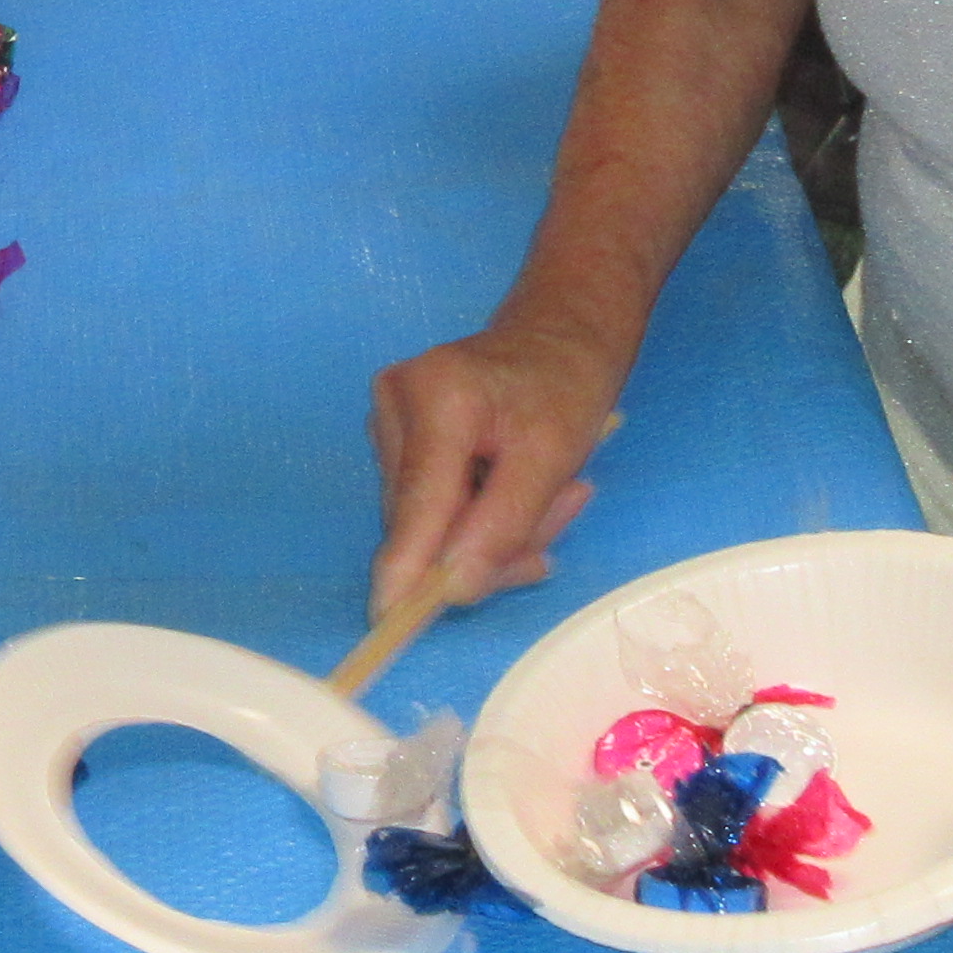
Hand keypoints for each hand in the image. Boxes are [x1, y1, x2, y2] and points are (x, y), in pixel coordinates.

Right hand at [366, 320, 620, 627]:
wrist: (558, 334)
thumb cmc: (566, 387)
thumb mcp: (553, 460)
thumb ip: (502, 525)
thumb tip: (450, 590)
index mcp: (438, 398)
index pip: (417, 503)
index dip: (407, 565)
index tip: (389, 618)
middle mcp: (394, 403)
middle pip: (419, 519)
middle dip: (482, 545)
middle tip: (554, 526)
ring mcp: (387, 418)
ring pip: (423, 520)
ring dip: (484, 532)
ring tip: (548, 497)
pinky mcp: (393, 434)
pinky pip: (426, 504)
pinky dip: (472, 515)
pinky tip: (512, 490)